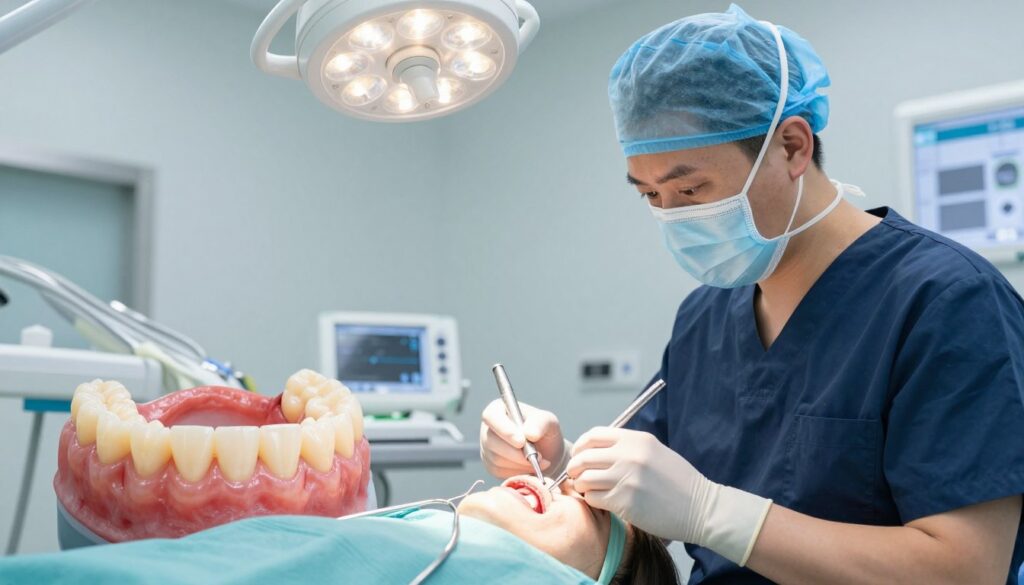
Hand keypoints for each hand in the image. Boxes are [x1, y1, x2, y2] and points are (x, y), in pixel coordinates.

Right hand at [479, 399, 569, 479]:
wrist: (547, 453)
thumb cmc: (545, 432)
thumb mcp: (548, 421)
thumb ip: (540, 423)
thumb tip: (528, 434)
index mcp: (498, 409)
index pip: (491, 416)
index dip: (504, 430)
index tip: (521, 441)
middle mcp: (488, 428)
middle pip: (491, 441)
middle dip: (515, 452)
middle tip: (538, 457)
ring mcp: (487, 448)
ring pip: (496, 459)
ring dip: (520, 463)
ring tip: (539, 460)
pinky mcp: (490, 465)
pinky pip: (499, 471)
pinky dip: (517, 472)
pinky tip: (530, 467)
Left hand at [566, 427, 771, 565]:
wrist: (701, 507)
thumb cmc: (679, 482)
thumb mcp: (655, 452)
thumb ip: (628, 447)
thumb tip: (596, 451)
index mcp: (637, 439)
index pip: (594, 435)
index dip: (581, 447)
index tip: (580, 456)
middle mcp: (629, 455)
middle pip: (584, 457)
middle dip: (575, 468)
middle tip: (577, 476)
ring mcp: (626, 478)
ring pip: (584, 479)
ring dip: (582, 486)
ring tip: (590, 490)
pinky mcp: (624, 502)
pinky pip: (593, 498)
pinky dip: (592, 500)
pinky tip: (602, 501)